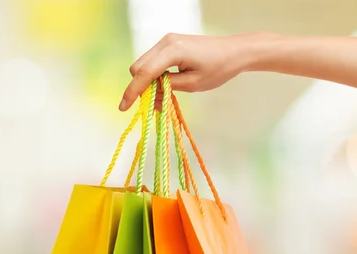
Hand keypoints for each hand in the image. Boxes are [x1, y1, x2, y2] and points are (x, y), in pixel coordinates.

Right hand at [119, 33, 249, 110]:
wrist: (234, 51)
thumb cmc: (218, 69)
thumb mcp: (192, 85)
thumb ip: (168, 89)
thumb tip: (150, 95)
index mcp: (171, 50)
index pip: (143, 73)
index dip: (132, 92)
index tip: (123, 108)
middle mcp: (165, 42)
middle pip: (138, 67)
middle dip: (140, 88)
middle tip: (156, 105)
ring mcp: (166, 41)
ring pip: (143, 65)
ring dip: (147, 83)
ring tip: (164, 98)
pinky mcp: (170, 44)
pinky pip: (153, 62)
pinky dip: (154, 77)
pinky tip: (166, 88)